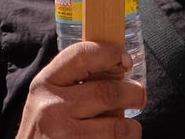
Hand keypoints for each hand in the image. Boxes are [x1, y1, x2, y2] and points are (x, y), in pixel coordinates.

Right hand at [18, 39, 143, 138]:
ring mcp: (63, 136)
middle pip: (107, 92)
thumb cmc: (46, 126)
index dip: (110, 53)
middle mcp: (52, 108)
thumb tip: (120, 65)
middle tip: (139, 96)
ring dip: (131, 127)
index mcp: (45, 83)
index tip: (125, 60)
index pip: (82, 55)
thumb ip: (78, 80)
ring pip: (117, 127)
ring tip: (128, 128)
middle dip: (133, 93)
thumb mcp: (51, 96)